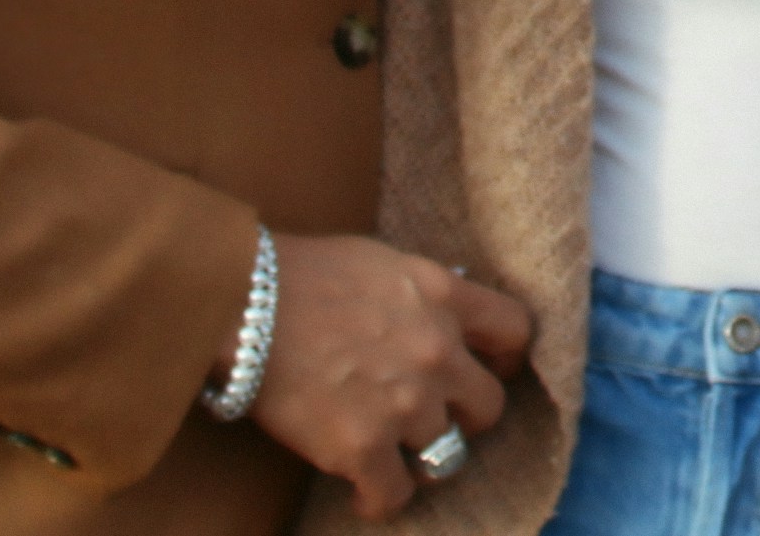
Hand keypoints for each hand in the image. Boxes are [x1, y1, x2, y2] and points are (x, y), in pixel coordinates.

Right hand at [251, 235, 531, 520]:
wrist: (243, 302)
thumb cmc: (302, 273)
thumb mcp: (382, 261)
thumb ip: (424, 293)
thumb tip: (446, 312)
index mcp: (443, 296)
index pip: (516, 332)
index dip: (504, 358)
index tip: (487, 368)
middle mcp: (436, 352)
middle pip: (488, 407)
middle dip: (462, 415)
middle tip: (431, 416)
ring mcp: (404, 404)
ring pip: (448, 457)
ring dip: (421, 457)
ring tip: (394, 454)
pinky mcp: (362, 448)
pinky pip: (393, 496)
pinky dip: (378, 499)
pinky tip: (362, 491)